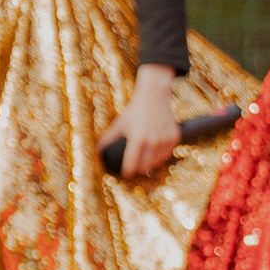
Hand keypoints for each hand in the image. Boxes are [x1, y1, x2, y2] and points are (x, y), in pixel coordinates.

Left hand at [117, 65, 180, 179]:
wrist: (154, 96)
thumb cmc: (134, 110)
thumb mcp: (120, 124)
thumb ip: (108, 139)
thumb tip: (96, 151)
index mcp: (138, 138)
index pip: (132, 163)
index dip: (127, 171)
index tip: (125, 174)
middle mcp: (153, 140)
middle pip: (145, 166)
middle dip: (139, 170)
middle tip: (134, 170)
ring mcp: (165, 139)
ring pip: (157, 162)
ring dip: (150, 165)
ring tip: (144, 166)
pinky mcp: (174, 137)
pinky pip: (167, 154)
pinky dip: (161, 157)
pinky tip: (155, 157)